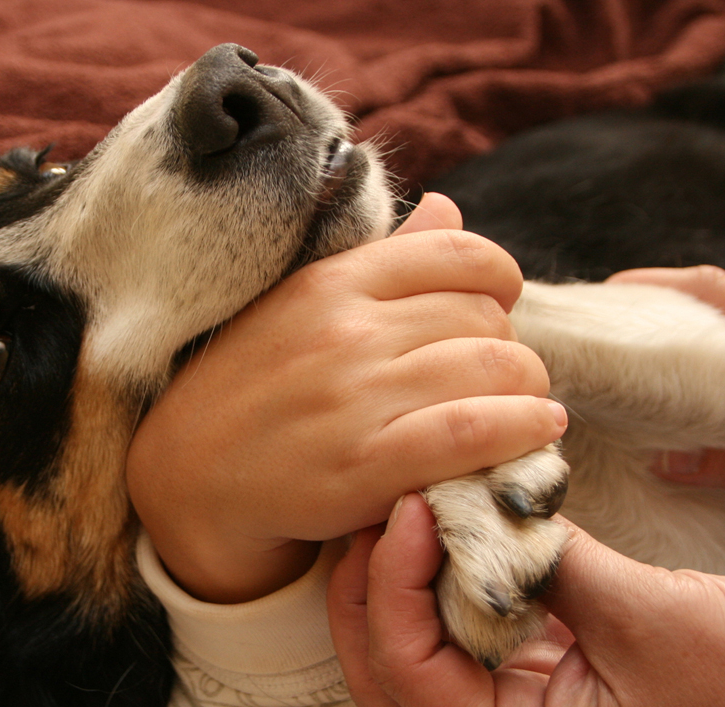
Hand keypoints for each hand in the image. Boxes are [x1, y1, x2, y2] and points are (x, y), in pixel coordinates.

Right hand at [127, 194, 566, 602]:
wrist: (186, 480)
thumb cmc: (249, 391)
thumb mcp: (298, 307)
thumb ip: (379, 259)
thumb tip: (450, 208)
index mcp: (331, 281)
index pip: (459, 253)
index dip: (501, 278)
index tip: (501, 308)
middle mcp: (345, 329)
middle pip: (485, 318)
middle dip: (511, 348)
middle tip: (503, 379)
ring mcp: (353, 397)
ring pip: (494, 369)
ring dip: (529, 392)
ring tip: (526, 409)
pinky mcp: (363, 466)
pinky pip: (474, 432)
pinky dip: (524, 429)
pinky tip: (538, 434)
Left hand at [328, 493, 724, 706]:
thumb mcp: (653, 617)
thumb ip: (552, 565)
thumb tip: (479, 510)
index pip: (409, 673)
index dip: (393, 584)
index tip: (412, 508)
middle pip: (393, 672)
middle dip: (374, 589)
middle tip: (387, 505)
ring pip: (428, 651)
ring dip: (411, 581)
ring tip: (418, 507)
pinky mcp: (557, 679)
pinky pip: (479, 632)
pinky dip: (462, 580)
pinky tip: (474, 528)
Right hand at [608, 265, 724, 512]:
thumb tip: (664, 461)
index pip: (715, 293)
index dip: (654, 287)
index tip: (604, 295)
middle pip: (718, 307)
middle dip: (656, 312)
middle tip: (602, 338)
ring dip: (685, 345)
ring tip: (633, 373)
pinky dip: (716, 374)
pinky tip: (694, 408)